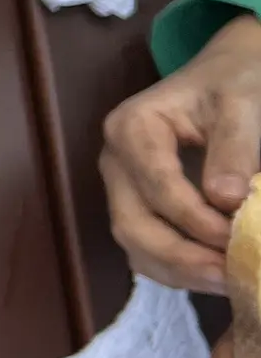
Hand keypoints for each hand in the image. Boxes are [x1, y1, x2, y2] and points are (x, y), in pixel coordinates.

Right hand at [99, 15, 260, 291]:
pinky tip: (216, 276)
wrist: (228, 76)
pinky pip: (148, 250)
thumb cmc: (234, 83)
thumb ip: (234, 147)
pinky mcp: (137, 207)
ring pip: (136, 245)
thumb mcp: (242, 103)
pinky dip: (179, 270)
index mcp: (131, 128)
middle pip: (132, 224)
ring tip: (228, 281)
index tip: (237, 236)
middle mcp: (115, 161)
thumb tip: (226, 200)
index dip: (195, 219)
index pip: (156, 186)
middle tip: (230, 275)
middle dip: (181, 257)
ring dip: (180, 271)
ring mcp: (122, 188)